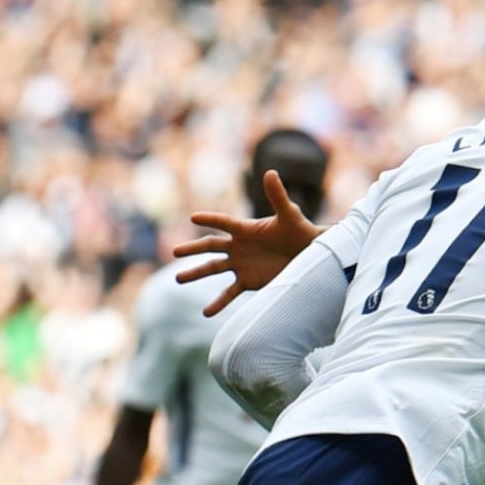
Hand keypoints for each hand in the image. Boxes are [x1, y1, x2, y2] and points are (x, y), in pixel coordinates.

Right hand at [171, 171, 320, 314]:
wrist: (310, 256)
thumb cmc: (300, 231)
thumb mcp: (289, 215)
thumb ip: (278, 196)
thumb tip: (270, 172)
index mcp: (245, 228)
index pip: (223, 222)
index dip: (210, 219)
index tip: (193, 217)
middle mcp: (238, 246)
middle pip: (210, 246)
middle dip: (193, 249)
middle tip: (175, 251)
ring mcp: (240, 264)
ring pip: (213, 269)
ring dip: (196, 273)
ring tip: (178, 279)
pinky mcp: (248, 281)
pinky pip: (229, 293)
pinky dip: (218, 303)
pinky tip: (206, 313)